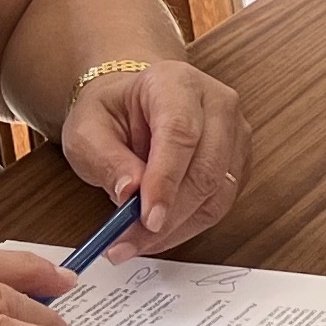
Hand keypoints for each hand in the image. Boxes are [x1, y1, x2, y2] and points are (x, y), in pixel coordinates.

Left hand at [60, 60, 251, 254]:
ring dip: (177, 226)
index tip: (147, 218)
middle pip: (207, 168)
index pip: (181, 134)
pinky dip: (188, 225)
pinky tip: (158, 233)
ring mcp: (235, 132)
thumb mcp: (86, 131)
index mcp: (176, 83)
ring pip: (218, 192)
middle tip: (129, 242)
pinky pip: (220, 203)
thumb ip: (105, 160)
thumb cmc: (111, 112)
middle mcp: (216, 103)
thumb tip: (129, 193)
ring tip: (135, 242)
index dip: (166, 181)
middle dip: (170, 215)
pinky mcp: (239, 161)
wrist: (133, 104)